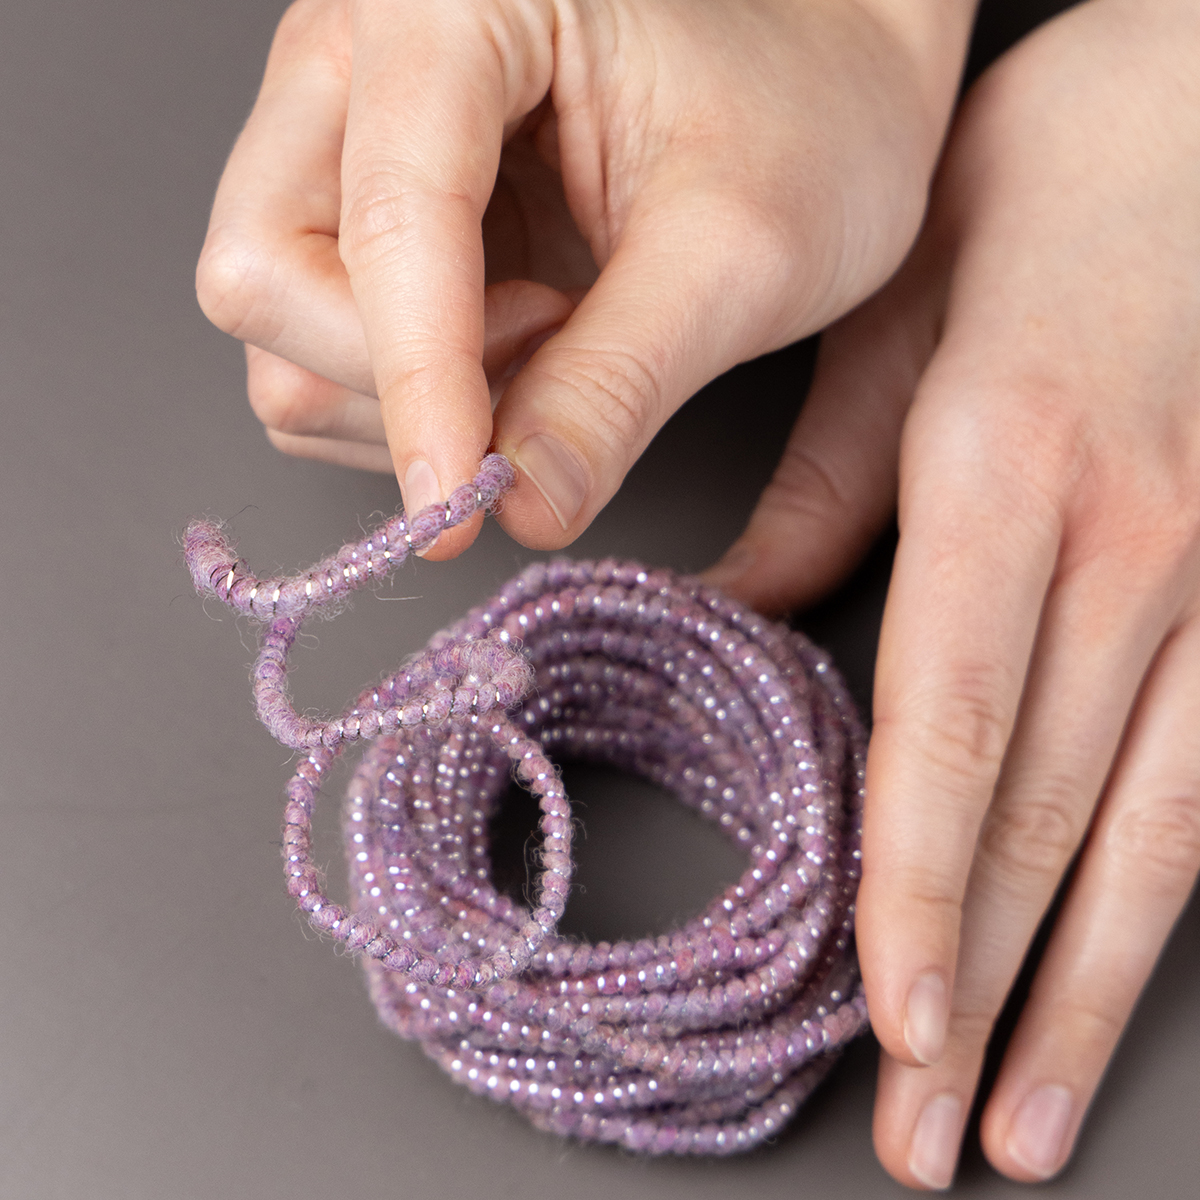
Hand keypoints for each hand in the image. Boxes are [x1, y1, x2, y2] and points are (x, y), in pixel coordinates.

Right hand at [196, 0, 973, 557]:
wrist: (826, 77)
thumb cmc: (809, 112)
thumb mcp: (739, 251)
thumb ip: (618, 385)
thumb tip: (521, 509)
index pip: (384, 223)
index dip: (419, 386)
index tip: (462, 507)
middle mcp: (361, 53)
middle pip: (265, 274)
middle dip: (395, 381)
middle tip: (548, 368)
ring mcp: (349, 132)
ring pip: (279, 328)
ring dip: (403, 395)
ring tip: (554, 345)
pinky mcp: (364, 208)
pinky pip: (319, 347)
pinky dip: (411, 394)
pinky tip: (518, 351)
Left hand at [709, 0, 1199, 1185]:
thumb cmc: (1042, 190)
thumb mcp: (893, 320)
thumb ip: (820, 489)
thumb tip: (737, 616)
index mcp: (1011, 470)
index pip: (955, 726)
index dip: (922, 889)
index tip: (891, 1020)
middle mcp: (1140, 546)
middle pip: (1050, 814)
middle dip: (983, 987)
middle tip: (932, 1136)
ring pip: (1158, 830)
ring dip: (1083, 990)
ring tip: (1018, 1117)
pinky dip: (1167, 894)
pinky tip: (1121, 979)